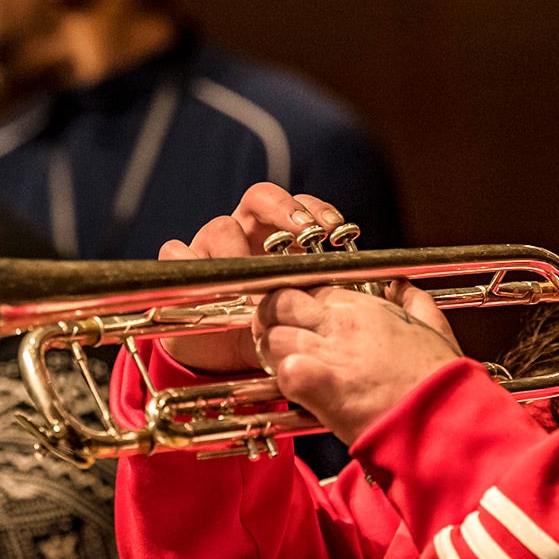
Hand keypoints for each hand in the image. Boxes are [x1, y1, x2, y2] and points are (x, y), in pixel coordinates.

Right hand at [157, 182, 354, 373]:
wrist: (226, 361)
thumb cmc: (270, 328)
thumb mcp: (301, 311)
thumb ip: (326, 296)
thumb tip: (384, 294)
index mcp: (275, 234)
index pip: (296, 205)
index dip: (314, 209)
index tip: (335, 229)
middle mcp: (244, 232)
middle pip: (260, 197)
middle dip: (284, 210)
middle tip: (303, 233)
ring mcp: (208, 247)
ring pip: (220, 227)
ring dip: (239, 248)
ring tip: (253, 277)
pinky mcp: (179, 268)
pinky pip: (175, 252)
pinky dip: (187, 261)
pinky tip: (207, 280)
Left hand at [255, 278, 460, 444]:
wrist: (441, 416)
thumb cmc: (439, 379)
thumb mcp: (434, 327)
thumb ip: (416, 303)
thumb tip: (405, 289)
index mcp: (364, 307)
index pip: (309, 290)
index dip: (298, 306)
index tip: (299, 320)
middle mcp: (340, 323)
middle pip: (280, 304)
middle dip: (270, 320)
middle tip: (275, 338)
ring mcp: (326, 352)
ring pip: (273, 339)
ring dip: (272, 354)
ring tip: (285, 370)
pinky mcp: (316, 385)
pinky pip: (282, 373)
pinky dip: (283, 382)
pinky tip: (297, 391)